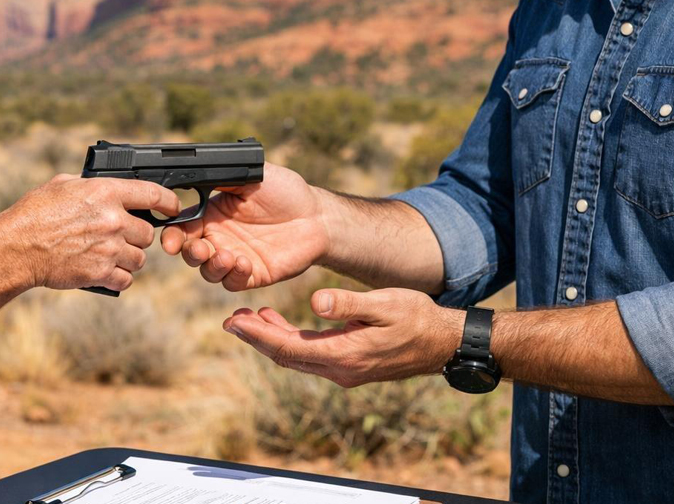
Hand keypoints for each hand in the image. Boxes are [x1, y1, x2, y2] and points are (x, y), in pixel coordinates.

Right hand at [0, 175, 180, 291]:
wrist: (16, 247)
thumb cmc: (34, 214)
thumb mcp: (62, 185)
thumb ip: (91, 185)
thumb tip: (105, 187)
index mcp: (105, 193)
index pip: (153, 193)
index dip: (169, 201)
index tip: (174, 207)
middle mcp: (113, 219)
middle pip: (148, 232)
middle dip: (136, 236)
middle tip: (120, 237)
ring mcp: (109, 248)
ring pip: (140, 258)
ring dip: (128, 258)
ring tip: (110, 255)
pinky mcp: (101, 273)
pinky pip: (127, 279)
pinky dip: (118, 278)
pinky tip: (105, 271)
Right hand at [160, 163, 330, 290]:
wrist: (317, 215)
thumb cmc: (285, 191)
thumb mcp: (251, 176)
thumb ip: (221, 178)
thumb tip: (192, 175)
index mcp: (212, 214)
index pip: (183, 227)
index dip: (172, 235)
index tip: (170, 241)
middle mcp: (220, 237)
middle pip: (190, 252)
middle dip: (189, 253)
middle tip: (199, 249)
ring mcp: (236, 257)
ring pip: (208, 271)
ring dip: (211, 266)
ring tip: (227, 256)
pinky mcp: (253, 274)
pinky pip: (233, 283)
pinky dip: (233, 276)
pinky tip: (244, 263)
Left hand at [223, 288, 463, 386]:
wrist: (442, 343)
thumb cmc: (417, 317)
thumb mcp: (385, 303)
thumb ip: (348, 303)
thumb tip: (315, 302)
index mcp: (345, 354)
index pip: (289, 347)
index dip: (258, 335)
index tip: (233, 322)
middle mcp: (340, 370)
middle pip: (285, 356)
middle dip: (256, 338)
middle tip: (231, 320)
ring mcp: (344, 371)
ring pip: (296, 357)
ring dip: (271, 339)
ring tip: (249, 318)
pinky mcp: (348, 366)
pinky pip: (310, 356)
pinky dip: (290, 340)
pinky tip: (280, 324)